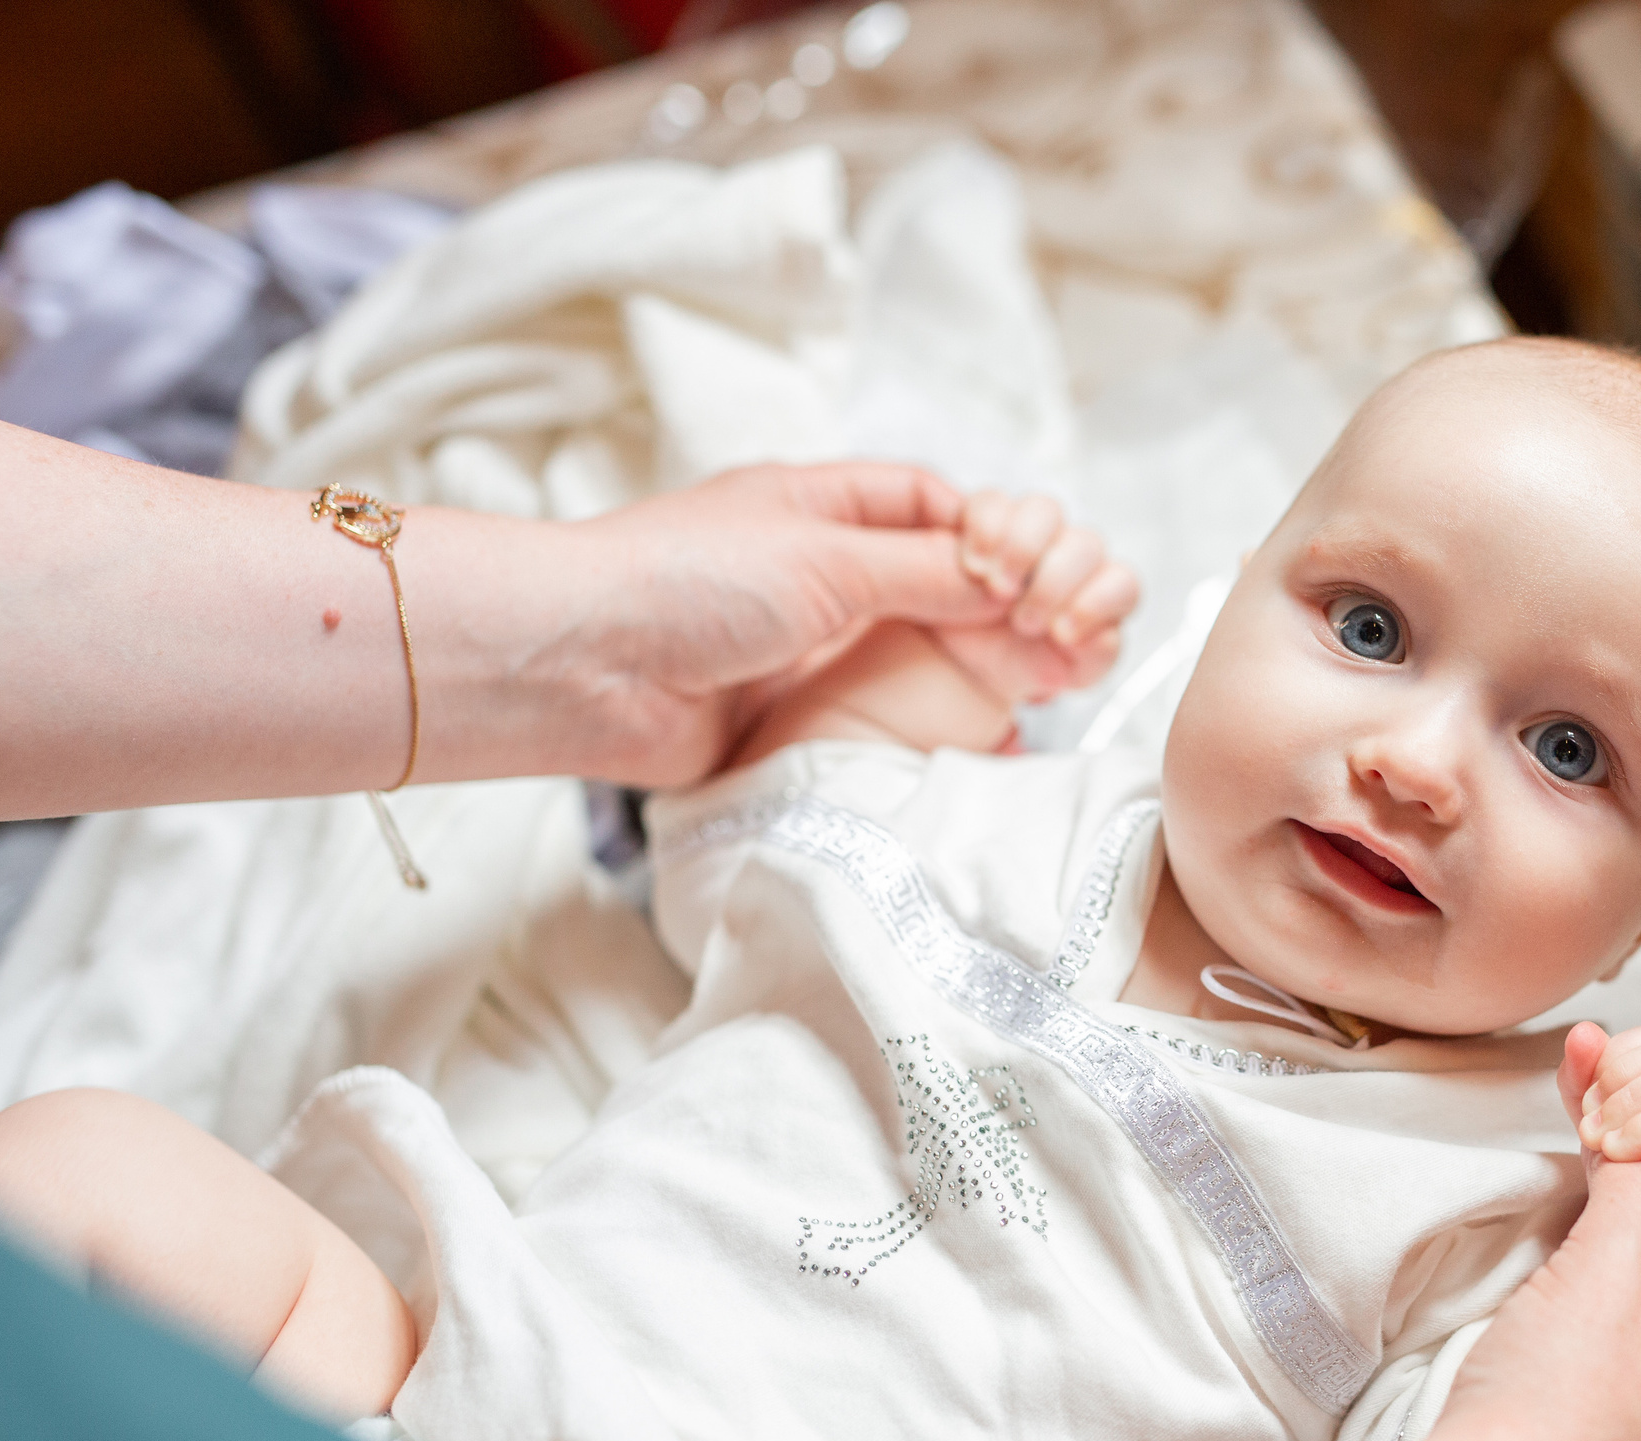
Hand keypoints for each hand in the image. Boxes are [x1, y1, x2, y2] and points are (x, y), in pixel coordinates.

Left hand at [558, 462, 1014, 784]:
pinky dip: (944, 723)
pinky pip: (891, 715)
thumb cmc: (682, 582)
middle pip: (942, 579)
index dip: (993, 532)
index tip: (1031, 569)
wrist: (586, 671)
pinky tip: (989, 733)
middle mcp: (824, 571)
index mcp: (823, 507)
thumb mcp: (823, 558)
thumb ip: (927, 571)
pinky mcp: (805, 713)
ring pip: (924, 649)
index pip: (935, 506)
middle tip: (1054, 632)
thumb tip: (1013, 581)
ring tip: (1041, 681)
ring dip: (983, 663)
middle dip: (1004, 602)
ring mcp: (816, 645)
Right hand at [937, 490, 1139, 703]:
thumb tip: (1103, 637)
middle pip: (1085, 545)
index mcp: (1101, 592)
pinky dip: (985, 531)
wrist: (973, 658)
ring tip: (995, 589)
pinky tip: (974, 566)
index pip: (1122, 583)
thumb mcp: (1060, 672)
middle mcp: (1072, 555)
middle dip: (1052, 585)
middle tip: (1023, 622)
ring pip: (1044, 510)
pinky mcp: (988, 517)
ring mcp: (1032, 530)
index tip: (1062, 635)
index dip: (1096, 606)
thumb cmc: (1026, 660)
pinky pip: (991, 501)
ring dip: (1021, 549)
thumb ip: (1094, 657)